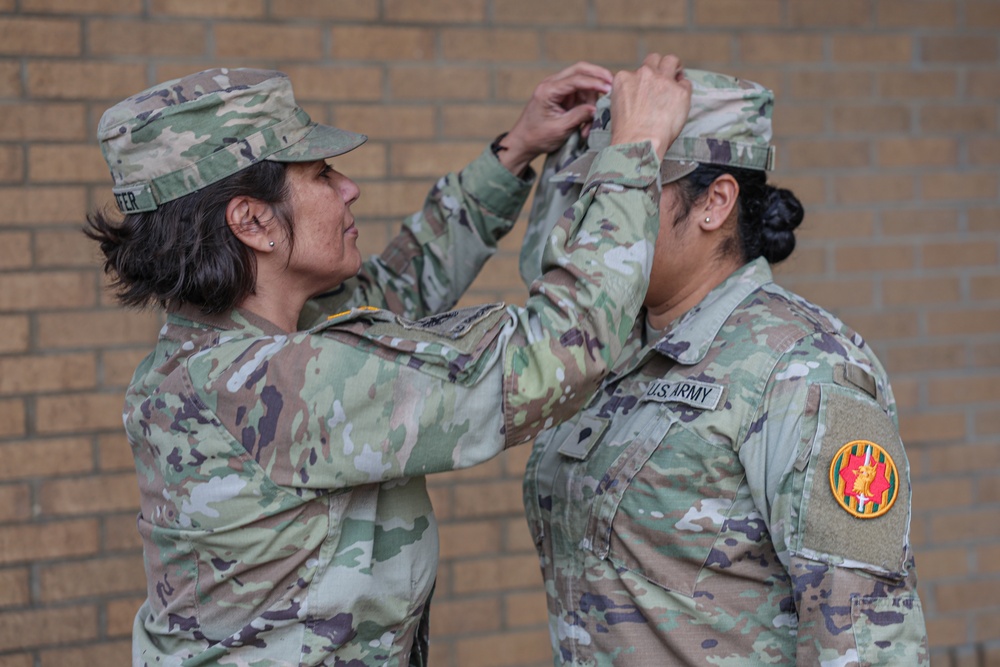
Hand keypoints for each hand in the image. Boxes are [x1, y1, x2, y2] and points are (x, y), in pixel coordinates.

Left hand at [497, 62, 613, 175]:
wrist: (524, 143)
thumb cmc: (537, 137)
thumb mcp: (560, 129)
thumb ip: (578, 116)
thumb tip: (596, 109)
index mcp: (547, 90)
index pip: (575, 79)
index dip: (594, 82)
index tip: (609, 88)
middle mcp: (552, 84)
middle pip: (580, 70)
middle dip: (597, 75)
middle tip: (612, 83)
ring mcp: (558, 89)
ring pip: (583, 84)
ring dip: (591, 101)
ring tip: (590, 123)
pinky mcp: (563, 96)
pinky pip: (581, 95)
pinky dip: (587, 107)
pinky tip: (585, 125)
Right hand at [610, 54, 691, 159]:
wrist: (639, 142)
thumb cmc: (627, 132)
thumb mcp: (618, 106)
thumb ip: (629, 92)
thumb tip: (640, 94)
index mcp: (624, 78)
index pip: (637, 70)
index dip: (644, 79)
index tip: (647, 88)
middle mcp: (644, 74)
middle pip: (654, 59)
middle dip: (659, 66)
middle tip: (664, 77)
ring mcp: (663, 80)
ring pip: (672, 61)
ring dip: (674, 68)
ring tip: (677, 77)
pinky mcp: (680, 91)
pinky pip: (686, 83)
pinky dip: (684, 90)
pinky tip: (680, 100)